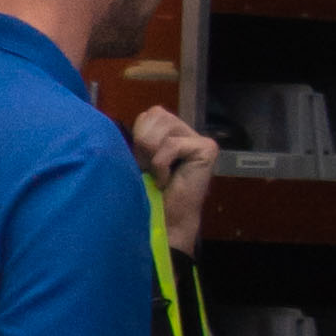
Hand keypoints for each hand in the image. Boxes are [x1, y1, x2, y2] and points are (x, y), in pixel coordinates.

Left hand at [139, 113, 225, 247]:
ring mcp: (200, 139)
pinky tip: (166, 180)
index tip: (140, 163)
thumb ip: (141, 136)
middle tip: (148, 169)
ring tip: (158, 173)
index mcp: (172, 131)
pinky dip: (161, 165)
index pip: (150, 114)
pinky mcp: (207, 149)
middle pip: (157, 114)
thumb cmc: (150, 193)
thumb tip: (129, 115)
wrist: (165, 221)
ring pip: (165, 125)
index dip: (138, 136)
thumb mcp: (140, 158)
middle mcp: (188, 131)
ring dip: (153, 154)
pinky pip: (172, 144)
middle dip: (144, 142)